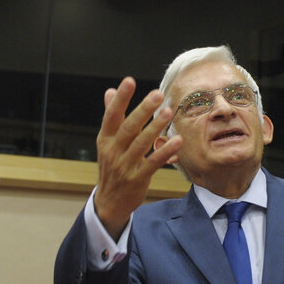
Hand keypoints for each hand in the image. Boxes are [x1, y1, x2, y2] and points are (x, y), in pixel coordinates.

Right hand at [93, 77, 182, 238]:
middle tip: (157, 94)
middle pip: (128, 127)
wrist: (109, 202)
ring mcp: (124, 166)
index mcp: (105, 139)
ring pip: (141, 143)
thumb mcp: (107, 143)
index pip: (111, 115)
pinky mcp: (137, 178)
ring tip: (168, 112)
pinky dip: (165, 152)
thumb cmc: (112, 167)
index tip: (128, 81)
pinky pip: (153, 163)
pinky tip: (177, 141)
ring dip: (155, 127)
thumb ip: (111, 117)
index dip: (120, 98)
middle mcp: (113, 151)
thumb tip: (109, 91)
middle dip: (143, 110)